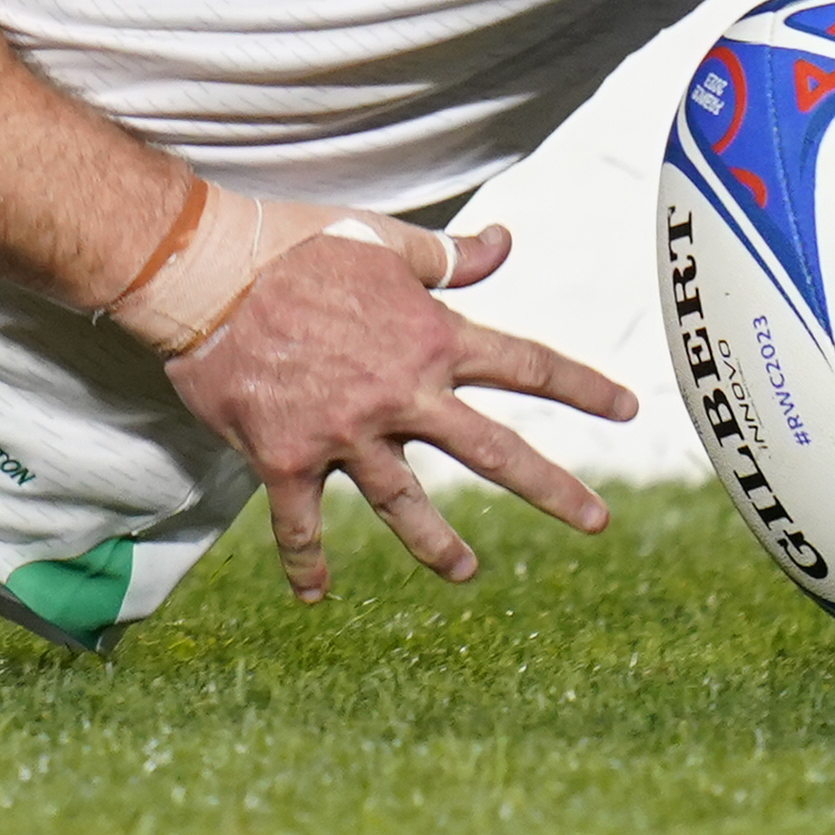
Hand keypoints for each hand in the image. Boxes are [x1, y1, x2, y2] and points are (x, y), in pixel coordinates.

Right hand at [155, 208, 638, 597]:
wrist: (207, 274)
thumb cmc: (294, 244)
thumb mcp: (382, 240)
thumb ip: (447, 255)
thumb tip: (505, 243)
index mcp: (431, 337)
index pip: (526, 364)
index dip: (581, 386)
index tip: (627, 408)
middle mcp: (401, 394)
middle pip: (494, 451)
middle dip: (552, 488)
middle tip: (597, 520)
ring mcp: (346, 433)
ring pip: (407, 504)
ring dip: (439, 545)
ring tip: (466, 572)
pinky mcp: (288, 458)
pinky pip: (302, 523)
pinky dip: (308, 563)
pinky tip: (316, 595)